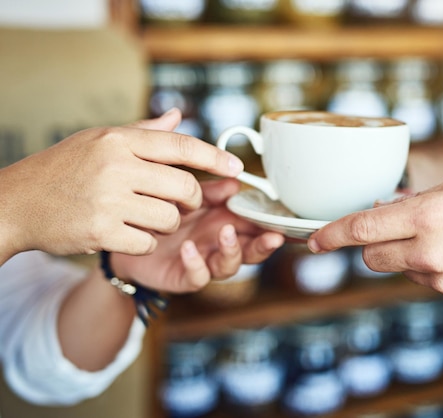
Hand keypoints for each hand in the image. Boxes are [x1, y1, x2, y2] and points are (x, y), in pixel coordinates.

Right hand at [0, 109, 244, 261]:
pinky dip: (143, 242)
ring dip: (166, 224)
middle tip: (185, 204)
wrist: (16, 203)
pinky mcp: (101, 231)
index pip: (181, 146)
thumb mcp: (98, 140)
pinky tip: (125, 234)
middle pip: (185, 187)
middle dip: (192, 200)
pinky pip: (147, 242)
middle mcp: (117, 166)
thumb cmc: (61, 169)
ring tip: (145, 218)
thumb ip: (143, 132)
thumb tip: (178, 117)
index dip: (215, 157)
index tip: (237, 168)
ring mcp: (108, 199)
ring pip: (170, 218)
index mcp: (119, 140)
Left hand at [111, 179, 284, 292]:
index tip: (286, 218)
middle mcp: (221, 245)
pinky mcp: (184, 277)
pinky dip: (196, 264)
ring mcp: (205, 262)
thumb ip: (211, 190)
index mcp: (228, 222)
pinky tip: (189, 249)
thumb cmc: (165, 213)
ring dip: (233, 251)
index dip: (274, 224)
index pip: (257, 226)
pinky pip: (196, 276)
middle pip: (252, 250)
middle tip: (274, 236)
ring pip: (230, 266)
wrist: (128, 232)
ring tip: (226, 232)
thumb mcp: (189, 195)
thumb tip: (235, 182)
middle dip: (265, 245)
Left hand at [308, 176, 442, 303]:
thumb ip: (414, 200)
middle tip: (390, 232)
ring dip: (406, 256)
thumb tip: (384, 208)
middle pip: (372, 258)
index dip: (332, 236)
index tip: (314, 242)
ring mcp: (440, 279)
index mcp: (426, 216)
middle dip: (372, 246)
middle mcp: (428, 251)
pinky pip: (426, 282)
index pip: (362, 229)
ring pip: (400, 270)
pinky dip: (430, 269)